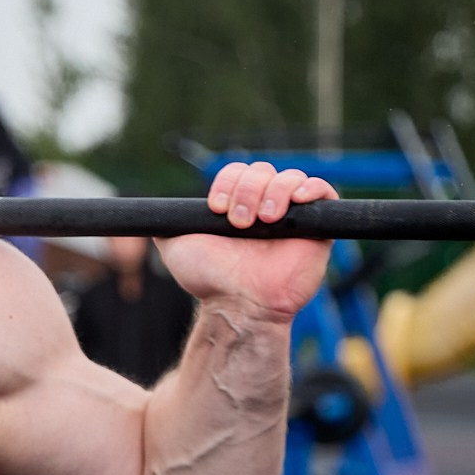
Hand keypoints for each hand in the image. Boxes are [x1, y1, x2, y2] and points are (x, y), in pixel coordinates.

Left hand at [155, 162, 337, 321]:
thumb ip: (165, 222)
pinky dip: (312, 187)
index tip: (217, 209)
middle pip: (262, 170)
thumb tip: (149, 211)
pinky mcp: (319, 227)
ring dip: (273, 192)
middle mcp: (264, 205)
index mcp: (236, 204)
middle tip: (239, 222)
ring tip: (264, 221)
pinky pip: (325, 191)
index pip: (236, 171)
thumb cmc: (209, 278)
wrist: (238, 304)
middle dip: (247, 190)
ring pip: (289, 177)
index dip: (227, 183)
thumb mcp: (175, 245)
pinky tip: (298, 199)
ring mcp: (293, 215)